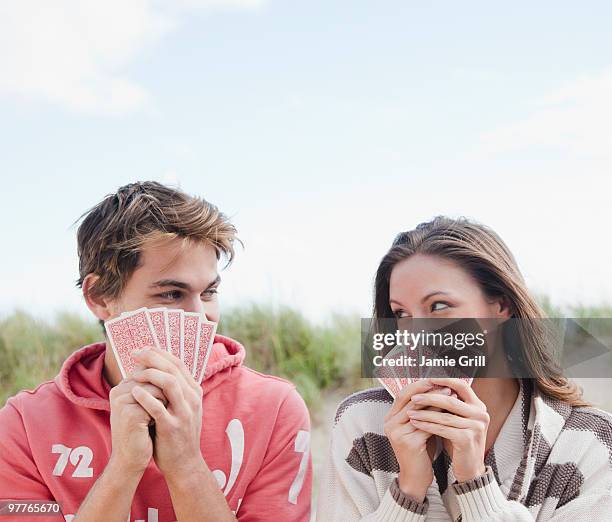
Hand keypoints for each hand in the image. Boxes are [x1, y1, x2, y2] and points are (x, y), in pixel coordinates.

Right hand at [108, 377, 166, 474]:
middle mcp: (119, 390)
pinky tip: (152, 426)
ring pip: (158, 388)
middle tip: (158, 414)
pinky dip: (160, 414)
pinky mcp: (129, 413)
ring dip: (164, 403)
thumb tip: (171, 366)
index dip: (163, 387)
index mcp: (123, 386)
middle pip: (156, 377)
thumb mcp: (146, 405)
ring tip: (154, 419)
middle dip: (165, 395)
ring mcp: (122, 401)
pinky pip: (156, 403)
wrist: (131, 460)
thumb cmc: (142, 432)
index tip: (157, 406)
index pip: (151, 370)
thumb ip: (152, 386)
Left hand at [130, 347, 203, 478]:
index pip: (178, 363)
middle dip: (152, 358)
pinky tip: (134, 391)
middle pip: (173, 368)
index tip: (143, 348)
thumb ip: (174, 389)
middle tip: (135, 353)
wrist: (184, 463)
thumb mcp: (182, 407)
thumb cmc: (177, 433)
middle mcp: (192, 398)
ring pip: (169, 383)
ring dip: (150, 374)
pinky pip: (157, 408)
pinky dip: (145, 397)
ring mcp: (184, 412)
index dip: (159, 353)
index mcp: (194, 391)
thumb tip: (156, 368)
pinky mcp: (172, 427)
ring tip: (134, 373)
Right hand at [384, 380, 453, 501]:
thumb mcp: (418, 426)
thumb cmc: (420, 448)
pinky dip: (439, 418)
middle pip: (409, 399)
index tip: (436, 379)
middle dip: (428, 390)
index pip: (402, 393)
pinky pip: (426, 426)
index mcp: (390, 417)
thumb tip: (437, 387)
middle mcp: (389, 423)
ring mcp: (397, 433)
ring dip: (437, 402)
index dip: (419, 385)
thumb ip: (422, 410)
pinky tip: (451, 415)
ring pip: (418, 411)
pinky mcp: (407, 443)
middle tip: (446, 384)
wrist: (416, 476)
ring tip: (451, 396)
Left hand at [405, 377, 488, 482]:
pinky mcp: (467, 439)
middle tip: (413, 397)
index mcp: (478, 406)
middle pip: (451, 400)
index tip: (428, 379)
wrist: (470, 468)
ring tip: (409, 412)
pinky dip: (427, 425)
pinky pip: (443, 429)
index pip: (462, 386)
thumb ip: (449, 404)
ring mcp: (475, 427)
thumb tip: (428, 386)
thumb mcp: (457, 419)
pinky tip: (416, 423)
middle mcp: (480, 414)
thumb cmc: (460, 441)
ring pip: (444, 416)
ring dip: (424, 413)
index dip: (445, 380)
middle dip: (429, 397)